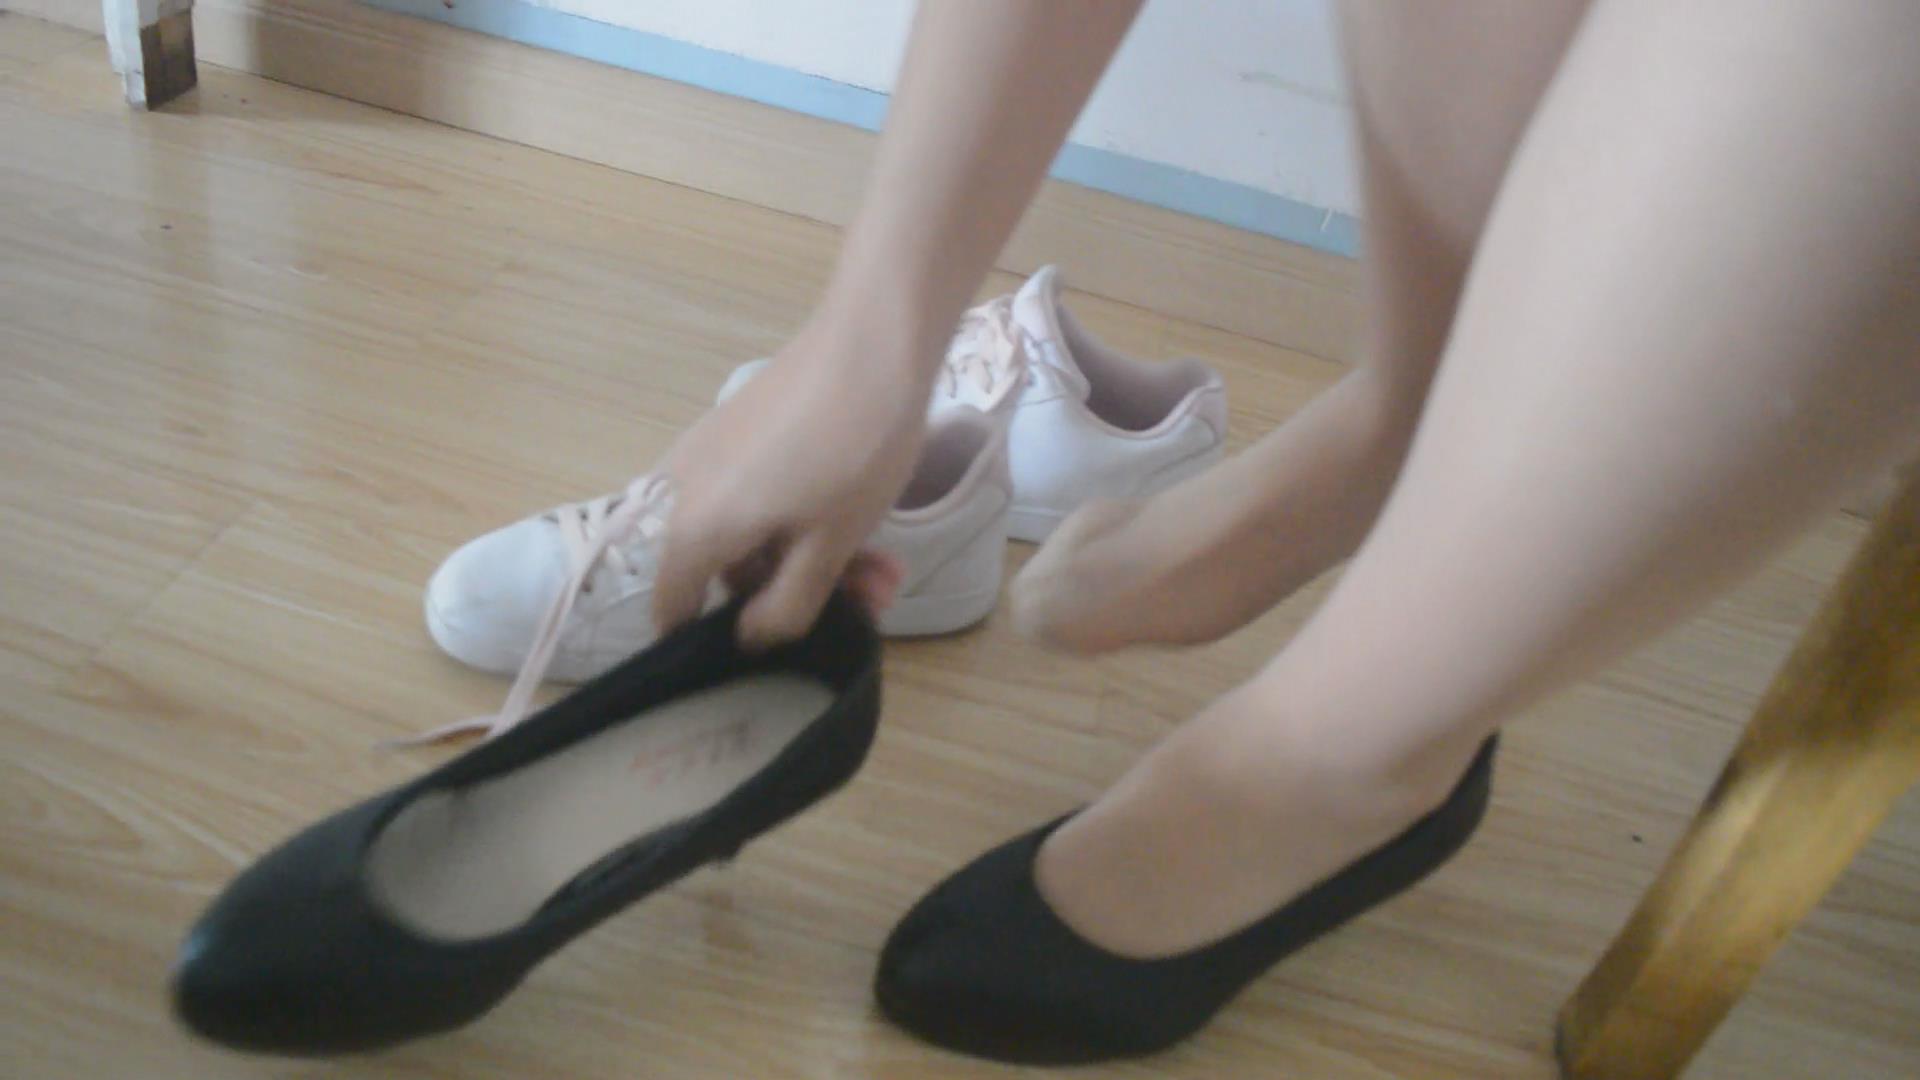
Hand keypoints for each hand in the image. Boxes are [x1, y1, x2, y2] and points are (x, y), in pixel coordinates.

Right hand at [652, 318, 929, 646]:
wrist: (871, 339)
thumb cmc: (851, 452)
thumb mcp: (829, 546)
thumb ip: (785, 607)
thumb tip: (750, 638)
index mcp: (693, 531)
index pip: (672, 611)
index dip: (716, 639)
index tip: (777, 643)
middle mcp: (681, 493)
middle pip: (721, 571)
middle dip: (789, 594)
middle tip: (865, 598)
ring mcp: (707, 455)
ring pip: (748, 532)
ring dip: (806, 557)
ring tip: (880, 564)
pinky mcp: (735, 429)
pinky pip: (754, 494)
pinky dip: (798, 516)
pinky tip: (857, 518)